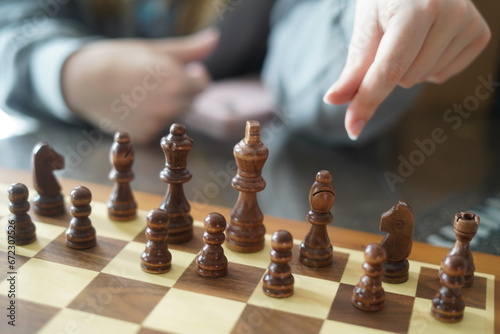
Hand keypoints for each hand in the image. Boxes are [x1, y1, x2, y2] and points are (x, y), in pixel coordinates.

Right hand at [62, 29, 218, 144]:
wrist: (82, 80)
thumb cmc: (120, 59)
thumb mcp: (155, 50)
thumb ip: (190, 50)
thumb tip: (215, 39)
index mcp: (177, 80)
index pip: (202, 85)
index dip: (193, 75)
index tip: (181, 68)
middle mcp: (169, 105)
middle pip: (188, 101)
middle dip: (178, 89)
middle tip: (152, 79)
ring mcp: (155, 123)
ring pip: (172, 115)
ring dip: (163, 106)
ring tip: (138, 91)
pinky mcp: (142, 136)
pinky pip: (155, 128)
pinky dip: (147, 120)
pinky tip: (131, 107)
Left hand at [323, 0, 489, 139]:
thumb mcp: (366, 25)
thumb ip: (354, 67)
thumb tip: (333, 100)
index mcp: (417, 9)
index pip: (388, 70)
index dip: (367, 102)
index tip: (352, 129)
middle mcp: (450, 14)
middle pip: (405, 79)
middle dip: (390, 68)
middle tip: (391, 37)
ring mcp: (469, 24)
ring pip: (423, 79)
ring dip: (409, 67)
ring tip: (411, 34)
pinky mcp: (480, 35)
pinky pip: (443, 75)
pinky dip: (429, 66)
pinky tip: (429, 40)